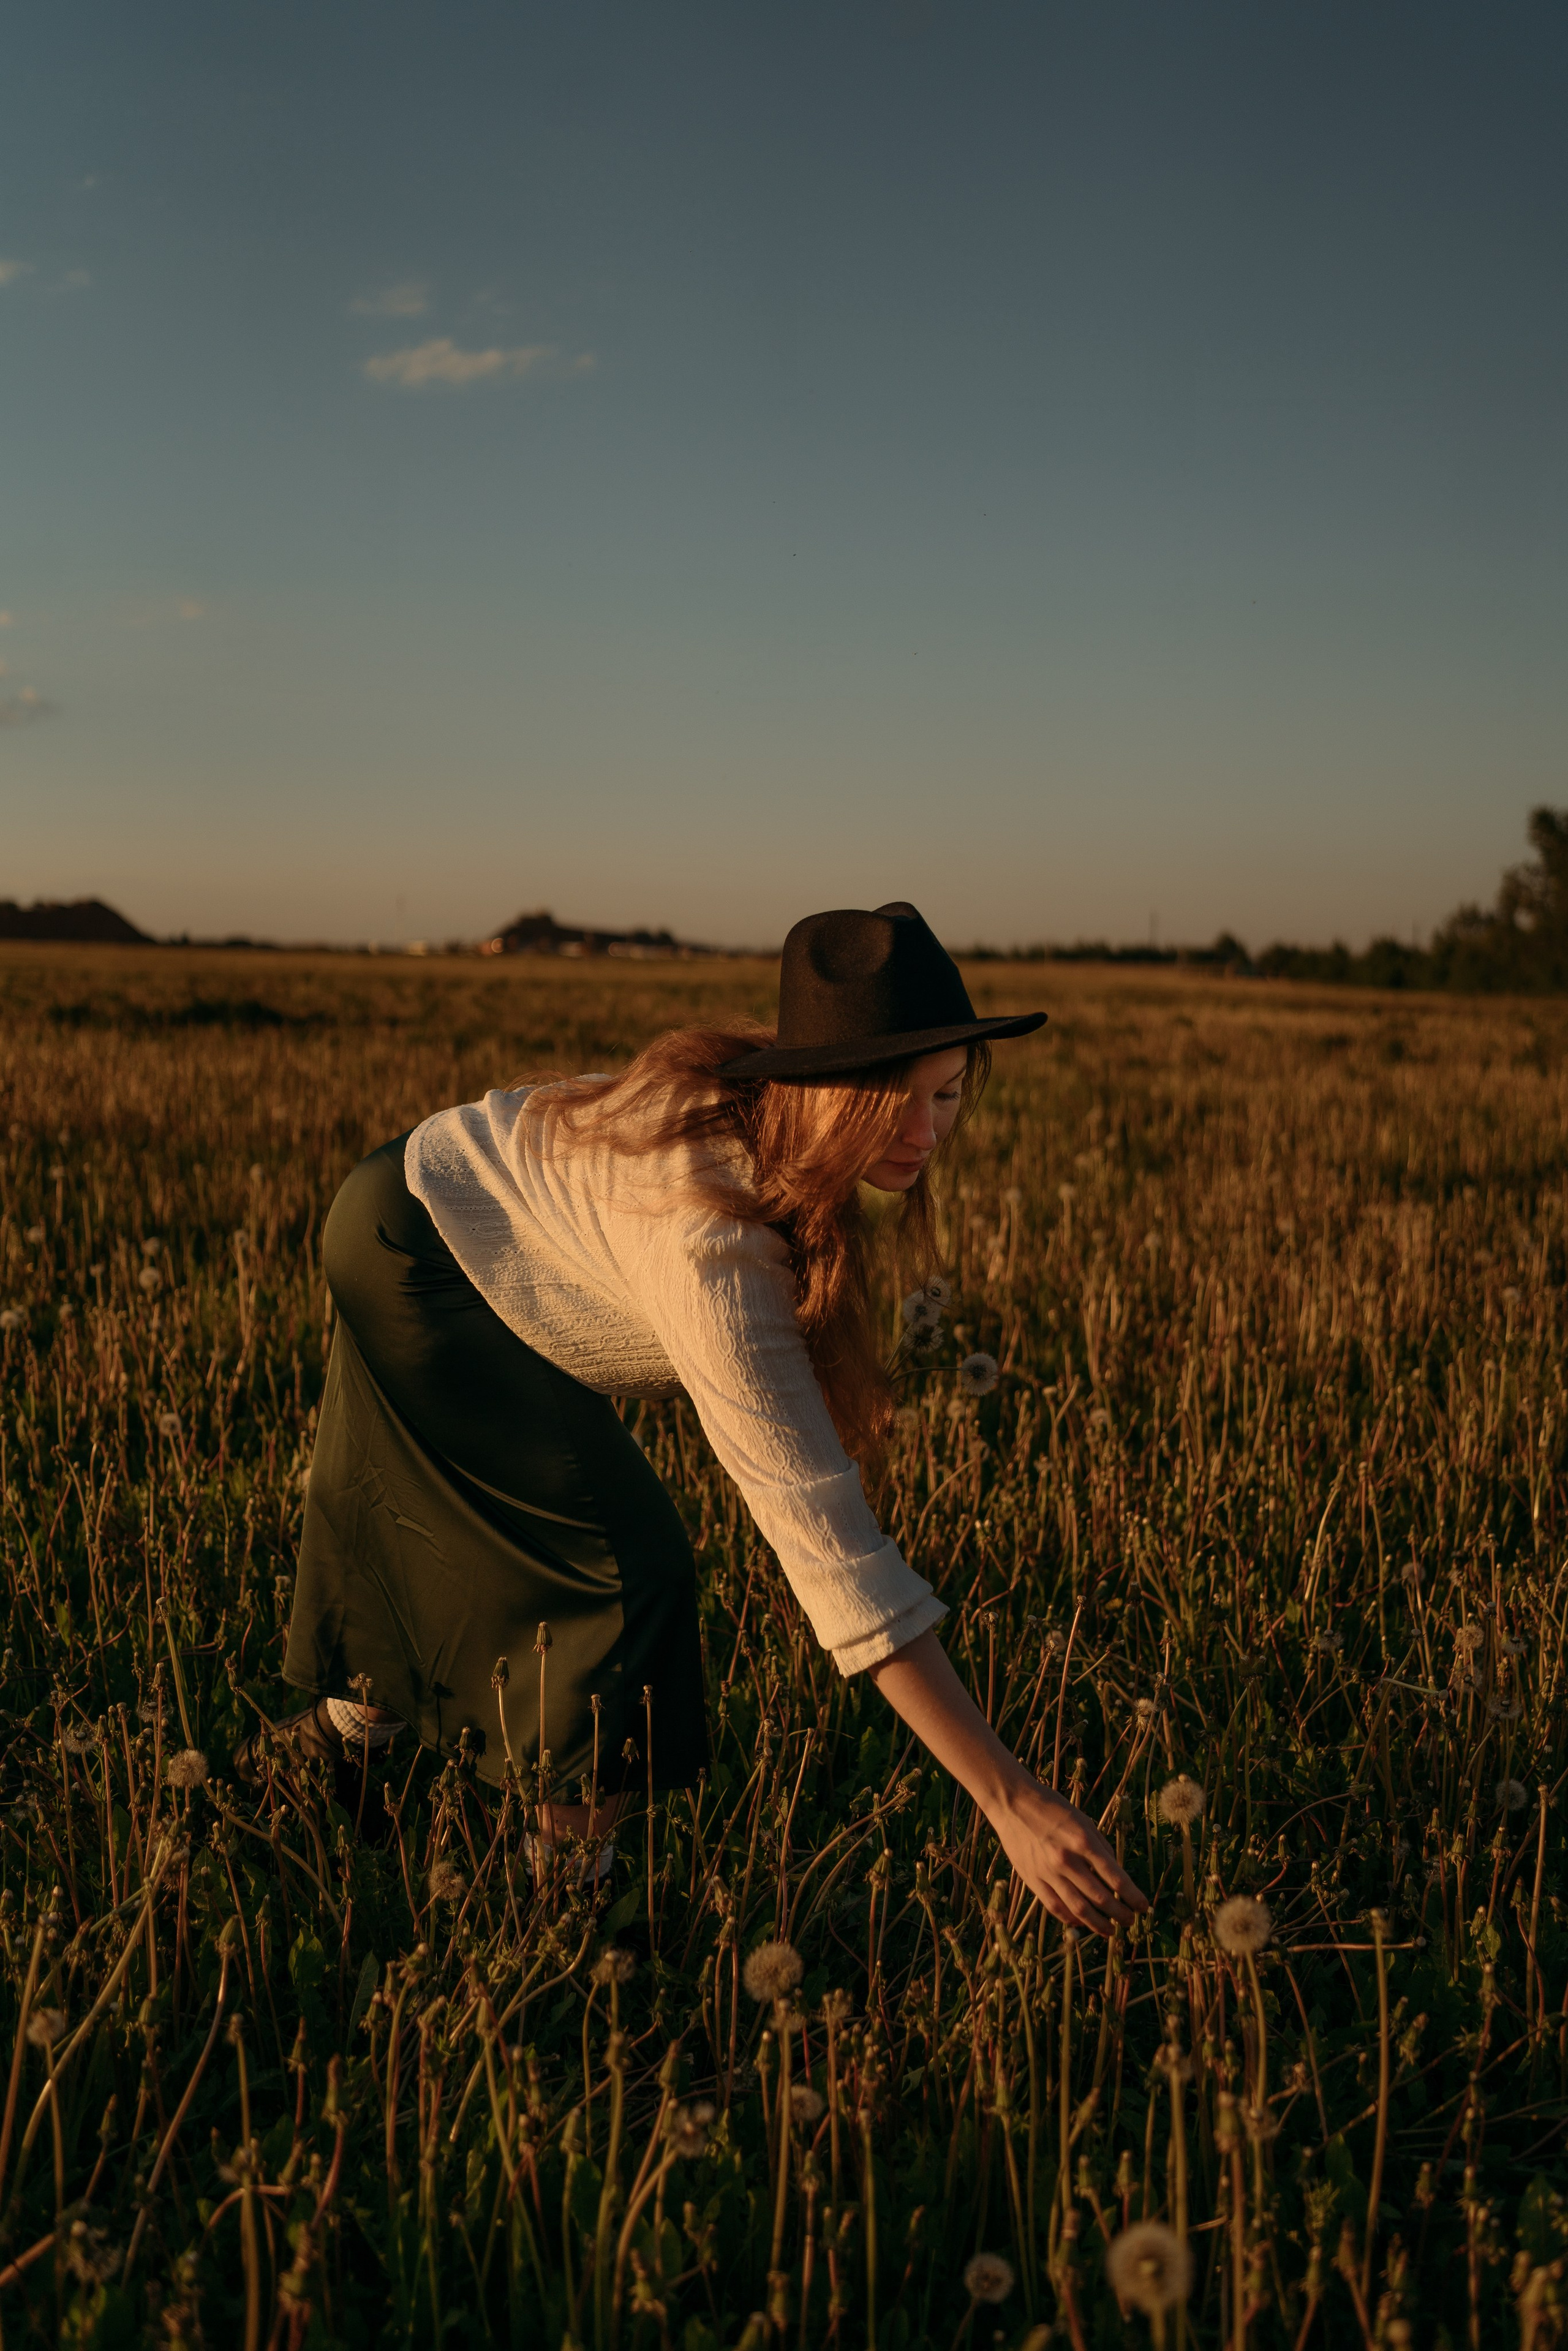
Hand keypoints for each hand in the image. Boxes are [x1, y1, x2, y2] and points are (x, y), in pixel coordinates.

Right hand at [988, 1778, 1147, 1935]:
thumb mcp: (1082, 1819)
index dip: (1133, 1896)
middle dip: (1120, 1914)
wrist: (1012, 1802)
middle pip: (1101, 1899)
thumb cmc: (1051, 1807)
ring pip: (1079, 1910)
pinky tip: (1083, 1923)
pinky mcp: (1033, 1881)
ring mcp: (1048, 1873)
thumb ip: (1099, 1846)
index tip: (1144, 1907)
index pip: (1116, 1878)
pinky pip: (1056, 1908)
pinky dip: (1072, 1920)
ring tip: (1111, 1931)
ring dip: (1100, 1925)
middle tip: (1130, 1921)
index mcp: (1083, 1841)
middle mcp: (1067, 1860)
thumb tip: (1114, 1872)